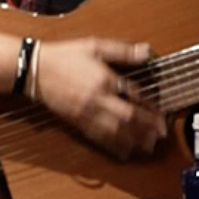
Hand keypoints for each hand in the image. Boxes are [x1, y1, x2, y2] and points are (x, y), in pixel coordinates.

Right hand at [33, 36, 167, 159]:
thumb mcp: (95, 46)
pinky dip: (113, 146)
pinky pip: (98, 137)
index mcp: (105, 80)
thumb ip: (122, 51)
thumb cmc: (64, 56)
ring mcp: (87, 113)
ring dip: (134, 140)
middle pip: (128, 118)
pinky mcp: (77, 122)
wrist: (36, 70)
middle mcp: (97, 100)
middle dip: (147, 127)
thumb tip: (146, 51)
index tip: (161, 112)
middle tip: (162, 134)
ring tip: (149, 146)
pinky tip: (123, 152)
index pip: (134, 95)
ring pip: (115, 131)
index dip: (150, 105)